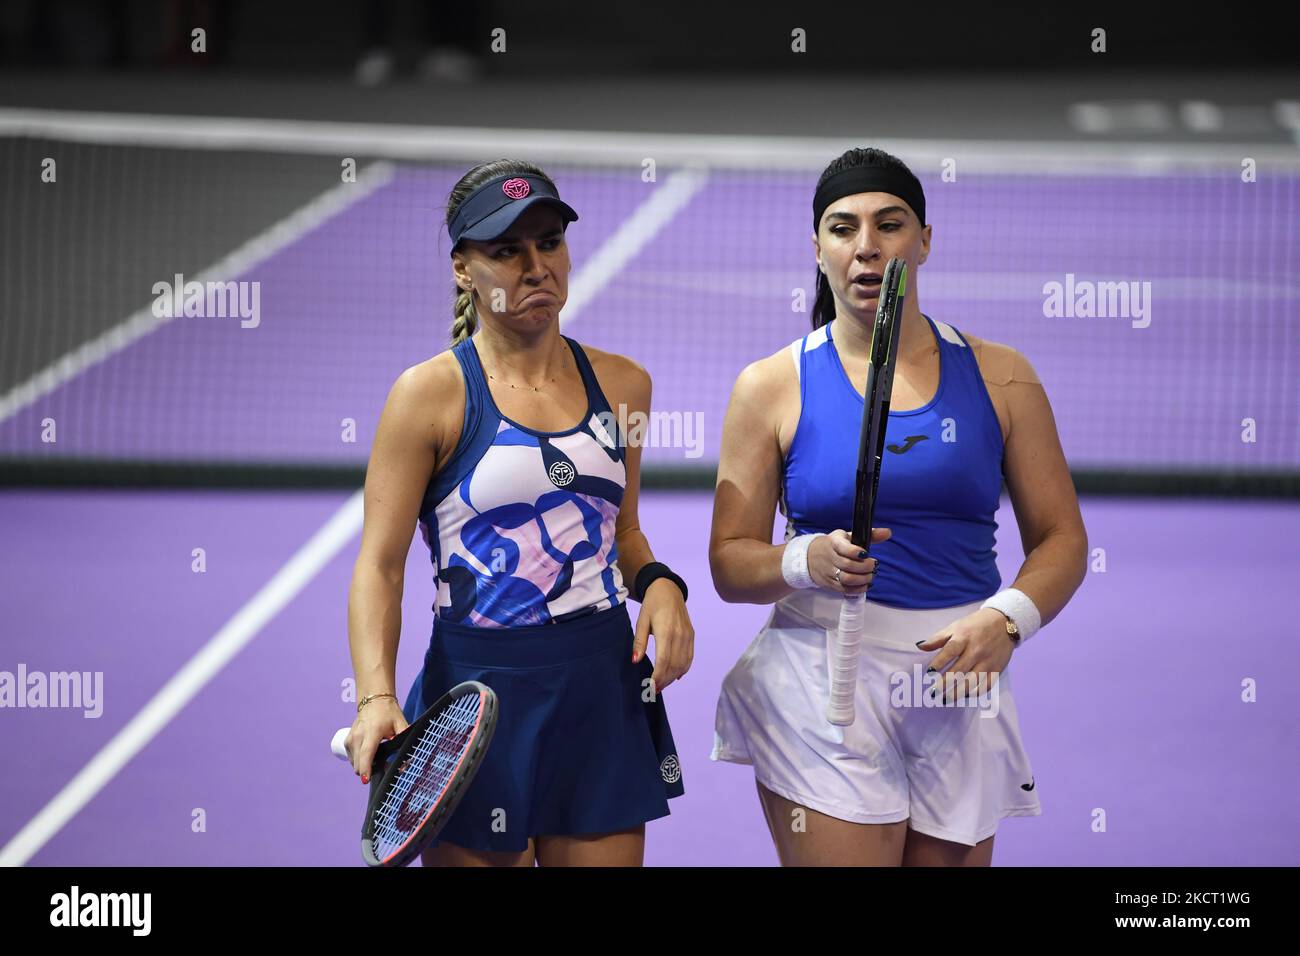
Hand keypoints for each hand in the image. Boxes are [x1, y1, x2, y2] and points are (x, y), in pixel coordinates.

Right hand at [344, 696, 408, 784]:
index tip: (366, 780)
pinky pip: (351, 758)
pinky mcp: (346, 741)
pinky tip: (369, 754)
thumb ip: (404, 739)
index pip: (366, 753)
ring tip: (377, 758)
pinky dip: (359, 760)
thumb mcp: (400, 724)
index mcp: (372, 732)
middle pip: (358, 764)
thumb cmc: (388, 712)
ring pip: (354, 763)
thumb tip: (409, 758)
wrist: (373, 700)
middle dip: (369, 770)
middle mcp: (358, 736)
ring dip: (364, 766)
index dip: (366, 768)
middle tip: (384, 766)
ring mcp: (350, 739)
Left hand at [632, 577, 694, 695]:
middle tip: (654, 690)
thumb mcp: (641, 621)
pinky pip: (690, 657)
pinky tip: (675, 677)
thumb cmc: (652, 605)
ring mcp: (688, 636)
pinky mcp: (692, 636)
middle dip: (664, 680)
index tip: (651, 687)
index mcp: (666, 631)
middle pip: (674, 665)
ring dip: (673, 677)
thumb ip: (639, 642)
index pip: (664, 660)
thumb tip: (635, 661)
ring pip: (683, 663)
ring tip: (662, 685)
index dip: (658, 676)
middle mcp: (680, 635)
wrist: (669, 589)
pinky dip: (684, 669)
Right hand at [808, 528, 890, 593]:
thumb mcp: (848, 536)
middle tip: (874, 565)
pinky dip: (858, 588)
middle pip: (848, 565)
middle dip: (865, 567)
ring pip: (846, 579)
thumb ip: (870, 535)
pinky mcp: (830, 583)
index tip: (866, 554)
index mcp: (834, 542)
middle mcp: (830, 557)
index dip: (856, 552)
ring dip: (863, 579)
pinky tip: (866, 584)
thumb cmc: (834, 545)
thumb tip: (888, 532)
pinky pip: (845, 589)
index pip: (843, 548)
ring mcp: (828, 572)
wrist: (810, 557)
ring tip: (871, 575)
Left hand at [916, 608, 1014, 703]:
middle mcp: (976, 650)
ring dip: (958, 692)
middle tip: (933, 692)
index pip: (950, 651)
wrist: (1004, 622)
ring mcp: (988, 661)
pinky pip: (986, 686)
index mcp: (964, 637)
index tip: (929, 673)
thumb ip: (938, 638)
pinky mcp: (997, 669)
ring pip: (972, 681)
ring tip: (945, 699)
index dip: (939, 662)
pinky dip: (974, 693)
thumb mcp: (955, 627)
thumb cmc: (975, 625)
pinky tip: (964, 696)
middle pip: (959, 670)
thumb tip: (920, 646)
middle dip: (945, 683)